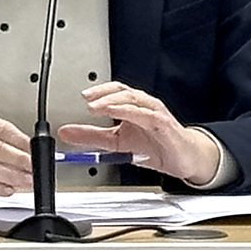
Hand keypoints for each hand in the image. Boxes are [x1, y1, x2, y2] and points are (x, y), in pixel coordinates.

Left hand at [57, 81, 221, 185]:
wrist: (184, 158)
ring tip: (96, 106)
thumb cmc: (156, 145)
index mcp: (133, 108)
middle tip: (86, 98)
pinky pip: (146, 114)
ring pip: (134, 99)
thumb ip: (92, 137)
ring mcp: (154, 113)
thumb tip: (66, 132)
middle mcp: (143, 106)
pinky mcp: (162, 124)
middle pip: (123, 91)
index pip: (115, 91)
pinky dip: (130, 112)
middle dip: (104, 93)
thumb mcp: (117, 143)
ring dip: (113, 100)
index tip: (82, 96)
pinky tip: (119, 113)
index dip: (99, 91)